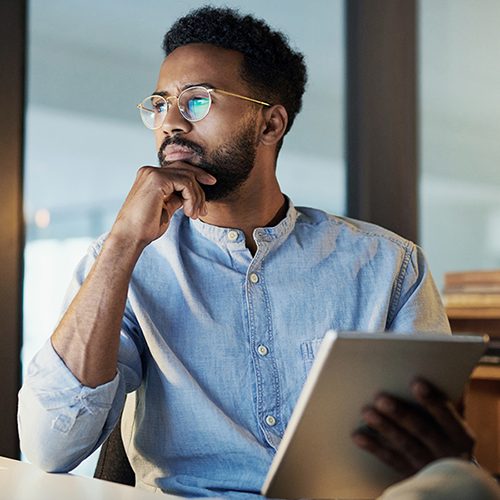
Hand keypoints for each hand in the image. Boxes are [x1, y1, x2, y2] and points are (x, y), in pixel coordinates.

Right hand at [111, 162, 215, 247]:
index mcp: (150, 177)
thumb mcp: (166, 209)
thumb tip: (189, 195)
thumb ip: (176, 198)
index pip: (179, 169)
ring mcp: (152, 173)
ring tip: (194, 215)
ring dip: (196, 198)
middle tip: (204, 210)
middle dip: (200, 188)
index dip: (197, 176)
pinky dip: (192, 198)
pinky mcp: (157, 180)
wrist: (131, 237)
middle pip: (185, 170)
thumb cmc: (145, 227)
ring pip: (188, 177)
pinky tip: (188, 212)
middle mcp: (150, 171)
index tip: (211, 185)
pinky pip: (185, 183)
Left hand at [352, 378, 474, 477]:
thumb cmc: (448, 439)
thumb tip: (415, 381)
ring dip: (384, 427)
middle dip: (400, 413)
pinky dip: (374, 447)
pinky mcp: (411, 475)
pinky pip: (391, 460)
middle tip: (380, 397)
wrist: (455, 480)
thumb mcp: (453, 428)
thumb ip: (438, 408)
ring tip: (367, 412)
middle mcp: (447, 451)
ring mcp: (429, 465)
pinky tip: (358, 436)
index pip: (447, 415)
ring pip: (405, 444)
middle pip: (421, 430)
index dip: (432, 400)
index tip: (416, 383)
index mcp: (460, 435)